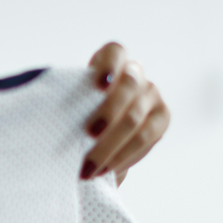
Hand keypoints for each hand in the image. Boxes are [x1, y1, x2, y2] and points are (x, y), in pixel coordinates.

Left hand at [81, 42, 169, 185]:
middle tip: (88, 135)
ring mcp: (152, 93)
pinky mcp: (163, 117)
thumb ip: (77, 103)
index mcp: (111, 60)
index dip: (109, 66)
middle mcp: (135, 73)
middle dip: (108, 112)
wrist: (102, 135)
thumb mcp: (76, 103)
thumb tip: (59, 121)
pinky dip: (124, 155)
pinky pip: (146, 137)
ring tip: (89, 166)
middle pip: (128, 86)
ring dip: (110, 145)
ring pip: (135, 117)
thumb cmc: (80, 114)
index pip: (115, 53)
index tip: (99, 86)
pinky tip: (106, 169)